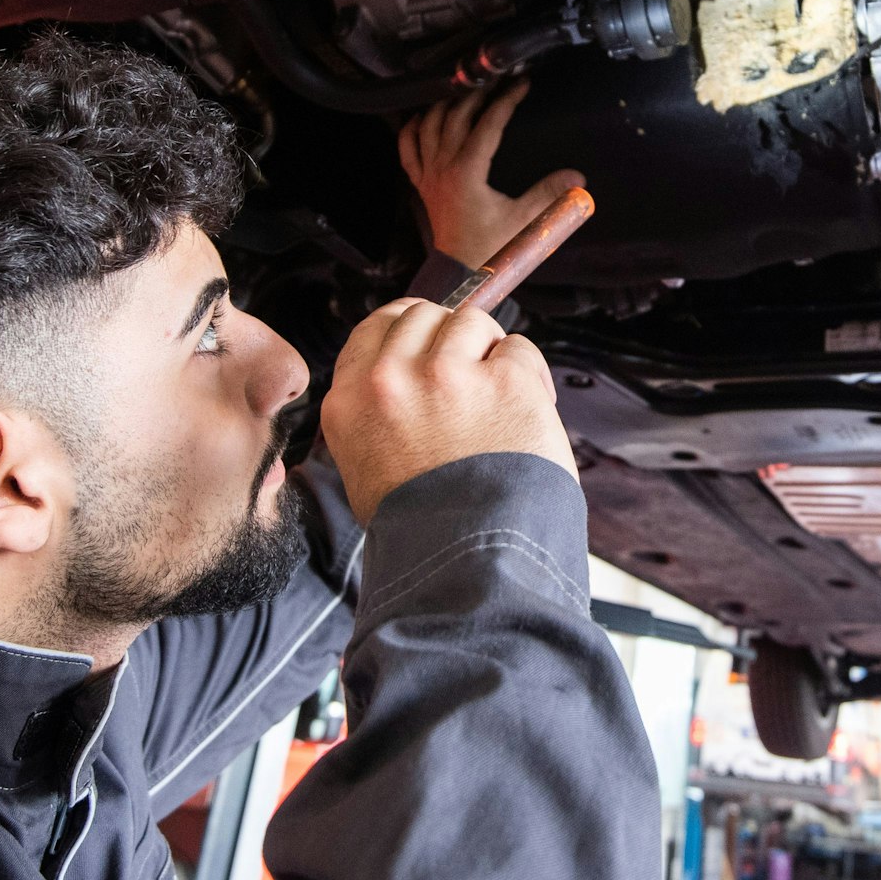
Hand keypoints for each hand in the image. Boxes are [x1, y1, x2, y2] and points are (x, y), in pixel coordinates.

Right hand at [321, 297, 575, 521]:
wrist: (470, 564)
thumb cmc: (425, 533)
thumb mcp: (365, 473)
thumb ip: (374, 419)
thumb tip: (400, 386)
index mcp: (351, 402)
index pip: (376, 327)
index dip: (410, 329)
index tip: (430, 340)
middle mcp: (391, 380)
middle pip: (423, 315)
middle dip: (451, 337)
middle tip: (472, 374)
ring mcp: (447, 376)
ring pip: (471, 323)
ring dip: (490, 352)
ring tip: (499, 401)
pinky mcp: (502, 381)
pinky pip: (518, 349)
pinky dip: (529, 375)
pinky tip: (527, 411)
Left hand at [399, 80, 585, 267]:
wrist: (460, 271)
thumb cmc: (490, 247)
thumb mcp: (523, 220)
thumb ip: (549, 195)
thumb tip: (578, 178)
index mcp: (467, 172)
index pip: (488, 123)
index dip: (506, 100)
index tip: (521, 84)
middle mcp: (443, 167)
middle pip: (456, 115)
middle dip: (477, 93)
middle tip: (496, 81)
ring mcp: (428, 174)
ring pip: (429, 125)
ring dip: (447, 104)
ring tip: (467, 92)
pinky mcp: (421, 182)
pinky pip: (407, 148)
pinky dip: (413, 128)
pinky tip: (425, 116)